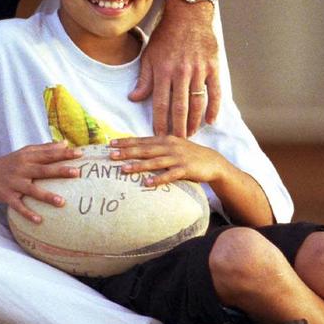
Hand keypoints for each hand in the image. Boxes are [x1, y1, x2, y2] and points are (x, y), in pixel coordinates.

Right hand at [0, 142, 81, 223]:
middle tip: (77, 172)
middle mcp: (21, 169)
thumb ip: (44, 148)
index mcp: (27, 157)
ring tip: (62, 202)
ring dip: (46, 196)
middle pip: (42, 170)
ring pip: (32, 190)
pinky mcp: (7, 196)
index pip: (48, 154)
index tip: (80, 153)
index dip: (63, 153)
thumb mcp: (25, 152)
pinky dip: (28, 213)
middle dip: (59, 171)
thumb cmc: (11, 162)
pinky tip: (39, 220)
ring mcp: (14, 183)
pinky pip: (18, 206)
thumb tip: (65, 143)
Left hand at [108, 135, 226, 186]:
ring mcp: (177, 157)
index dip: (126, 141)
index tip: (110, 143)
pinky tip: (146, 183)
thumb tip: (137, 148)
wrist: (212, 161)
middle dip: (127, 152)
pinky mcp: (185, 169)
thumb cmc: (188, 154)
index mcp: (165, 139)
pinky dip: (157, 179)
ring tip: (123, 169)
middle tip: (110, 155)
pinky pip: (169, 175)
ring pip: (154, 161)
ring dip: (138, 165)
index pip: (142, 140)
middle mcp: (169, 146)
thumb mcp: (173, 146)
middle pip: (145, 149)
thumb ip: (157, 146)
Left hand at [129, 0, 219, 136]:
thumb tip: (133, 98)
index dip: (159, 122)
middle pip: (179, 107)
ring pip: (197, 102)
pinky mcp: (213, 67)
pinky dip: (214, 108)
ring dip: (194, 121)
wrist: (188, 15)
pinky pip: (215, 92)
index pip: (159, 103)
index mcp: (163, 70)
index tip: (157, 137)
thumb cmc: (165, 36)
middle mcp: (181, 72)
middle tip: (176, 144)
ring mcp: (198, 70)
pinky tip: (210, 121)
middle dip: (177, 128)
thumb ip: (144, 79)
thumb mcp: (149, 55)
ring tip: (190, 134)